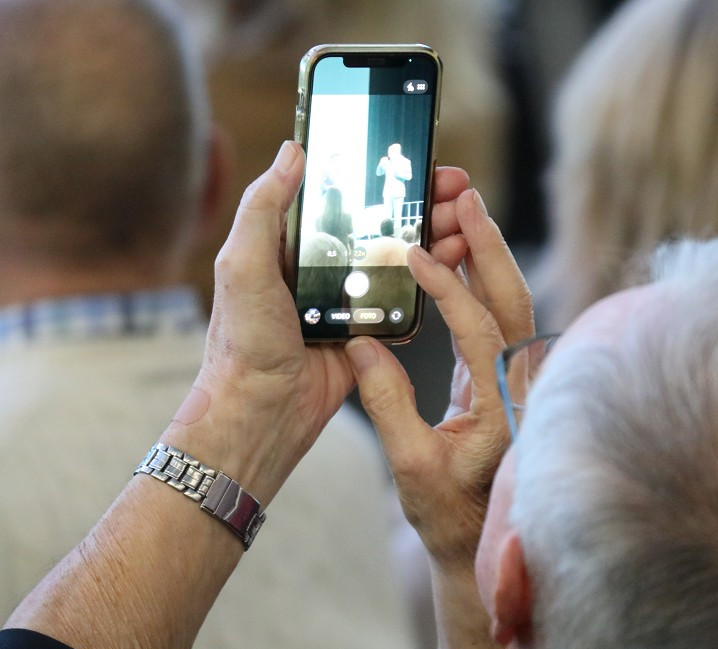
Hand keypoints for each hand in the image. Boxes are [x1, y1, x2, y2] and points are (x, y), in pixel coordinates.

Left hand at [167, 142, 470, 500]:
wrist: (262, 413)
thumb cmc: (242, 344)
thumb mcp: (242, 265)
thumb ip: (263, 209)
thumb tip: (293, 152)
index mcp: (289, 242)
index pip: (341, 192)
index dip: (377, 171)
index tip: (412, 153)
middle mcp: (321, 264)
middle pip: (380, 219)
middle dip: (419, 199)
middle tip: (453, 186)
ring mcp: (348, 296)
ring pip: (400, 254)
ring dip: (433, 234)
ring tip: (461, 220)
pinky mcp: (369, 327)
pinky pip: (407, 296)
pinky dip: (433, 277)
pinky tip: (454, 260)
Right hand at [347, 189, 533, 570]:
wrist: (479, 541)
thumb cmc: (448, 514)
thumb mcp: (411, 466)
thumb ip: (387, 404)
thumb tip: (360, 342)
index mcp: (504, 409)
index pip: (483, 332)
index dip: (450, 289)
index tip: (415, 254)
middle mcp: (522, 385)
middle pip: (514, 299)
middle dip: (489, 244)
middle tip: (462, 195)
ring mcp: (516, 377)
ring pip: (511, 302)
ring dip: (486, 253)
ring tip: (458, 207)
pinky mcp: (500, 375)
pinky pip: (495, 316)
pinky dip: (476, 280)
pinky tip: (450, 255)